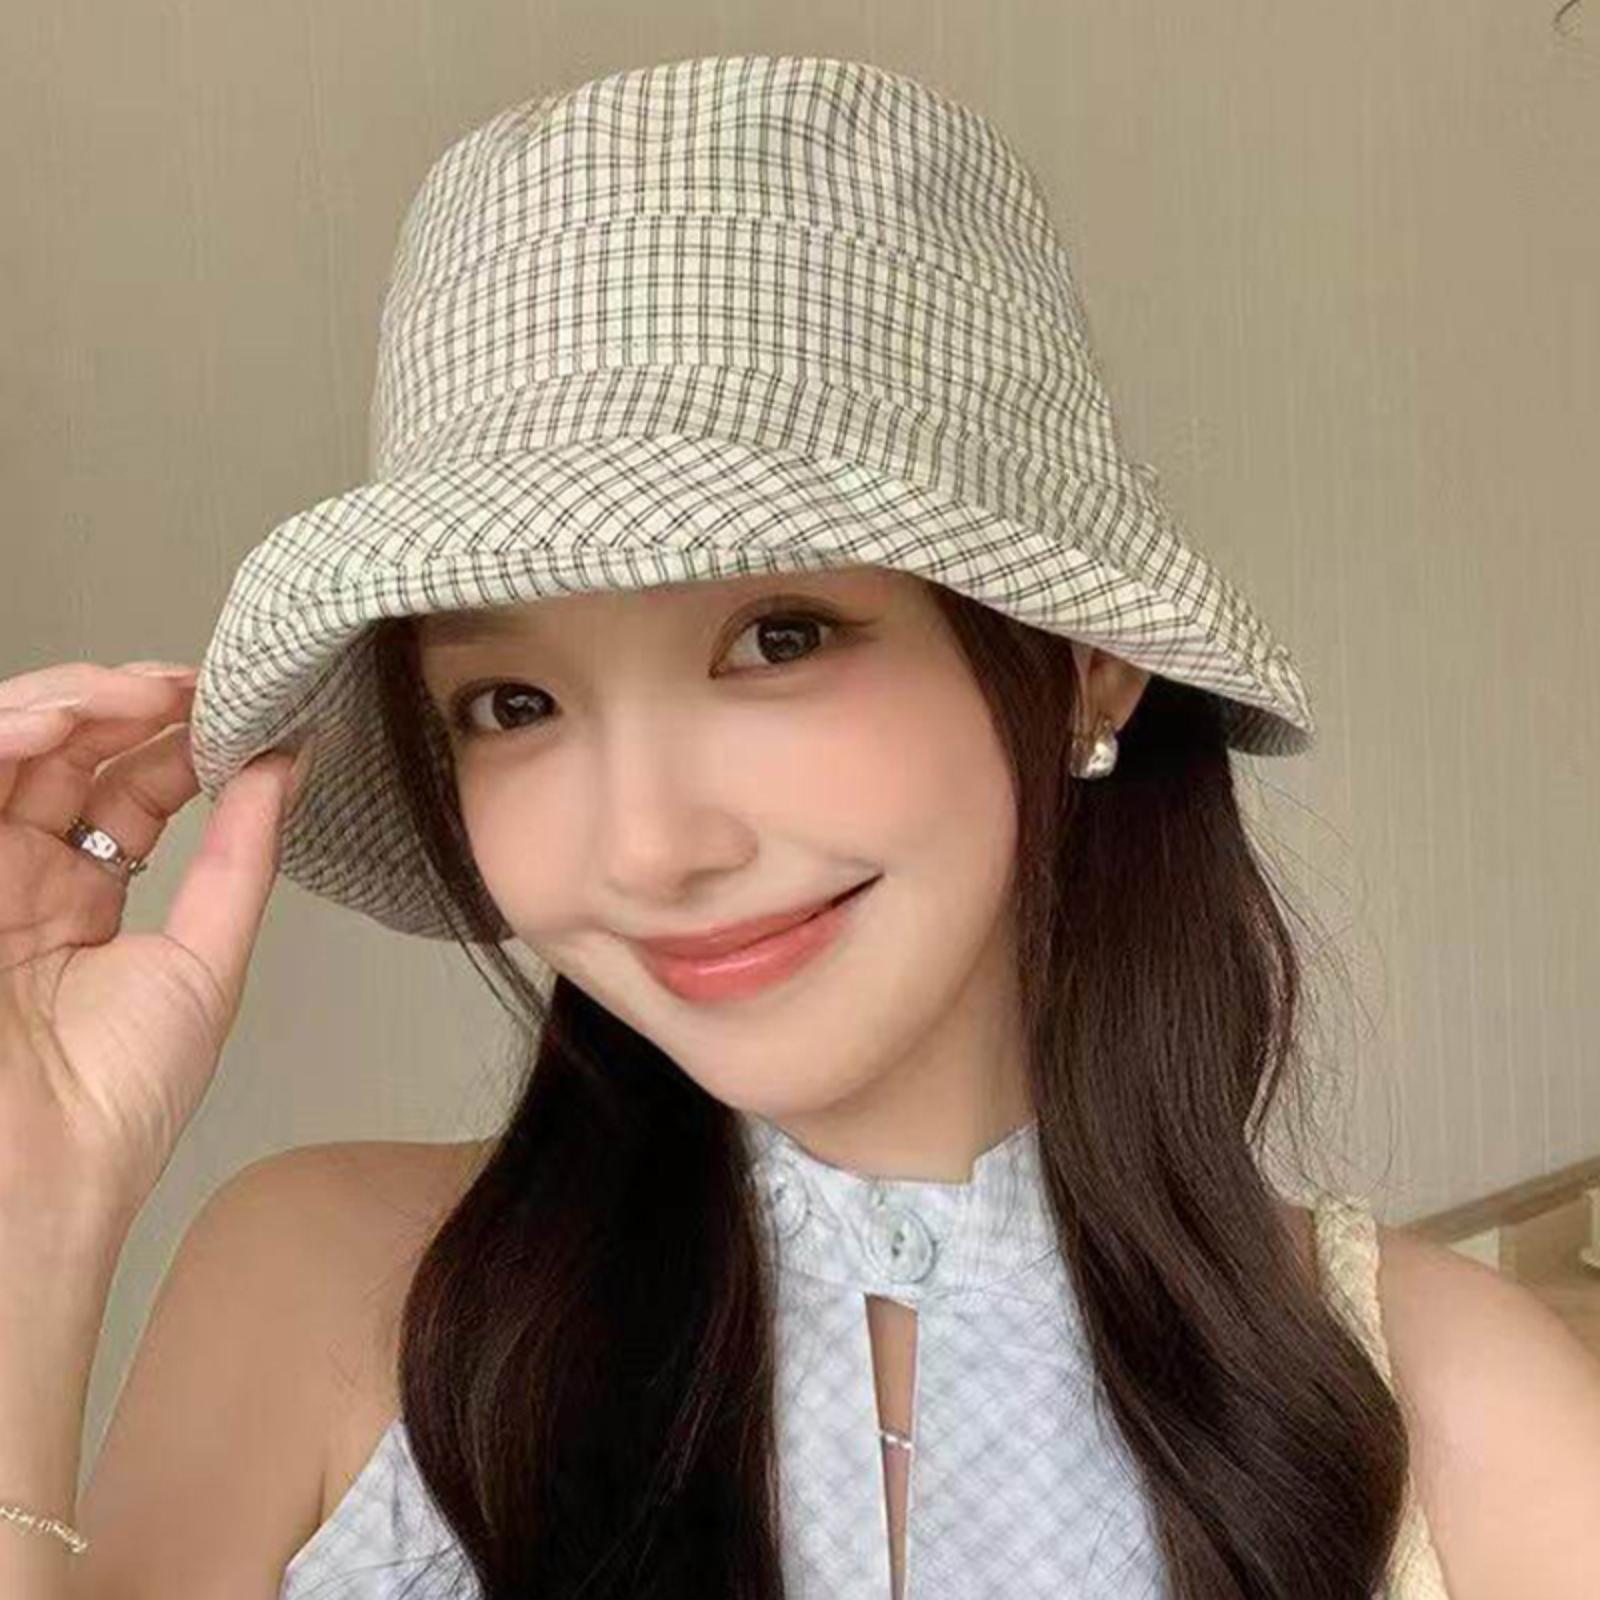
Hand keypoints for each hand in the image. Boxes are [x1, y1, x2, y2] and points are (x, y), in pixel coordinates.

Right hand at [0, 660, 311, 1231]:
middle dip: (123, 704)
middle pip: (61, 753)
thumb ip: (241, 857)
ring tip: (132, 692)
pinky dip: (0, 735)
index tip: (235, 707)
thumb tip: (289, 764)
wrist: (35, 1178)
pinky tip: (55, 722)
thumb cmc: (115, 1100)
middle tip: (187, 686)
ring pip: (5, 749)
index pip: (125, 788)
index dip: (174, 739)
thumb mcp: (204, 960)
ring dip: (65, 703)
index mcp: (78, 902)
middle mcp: (15, 879)